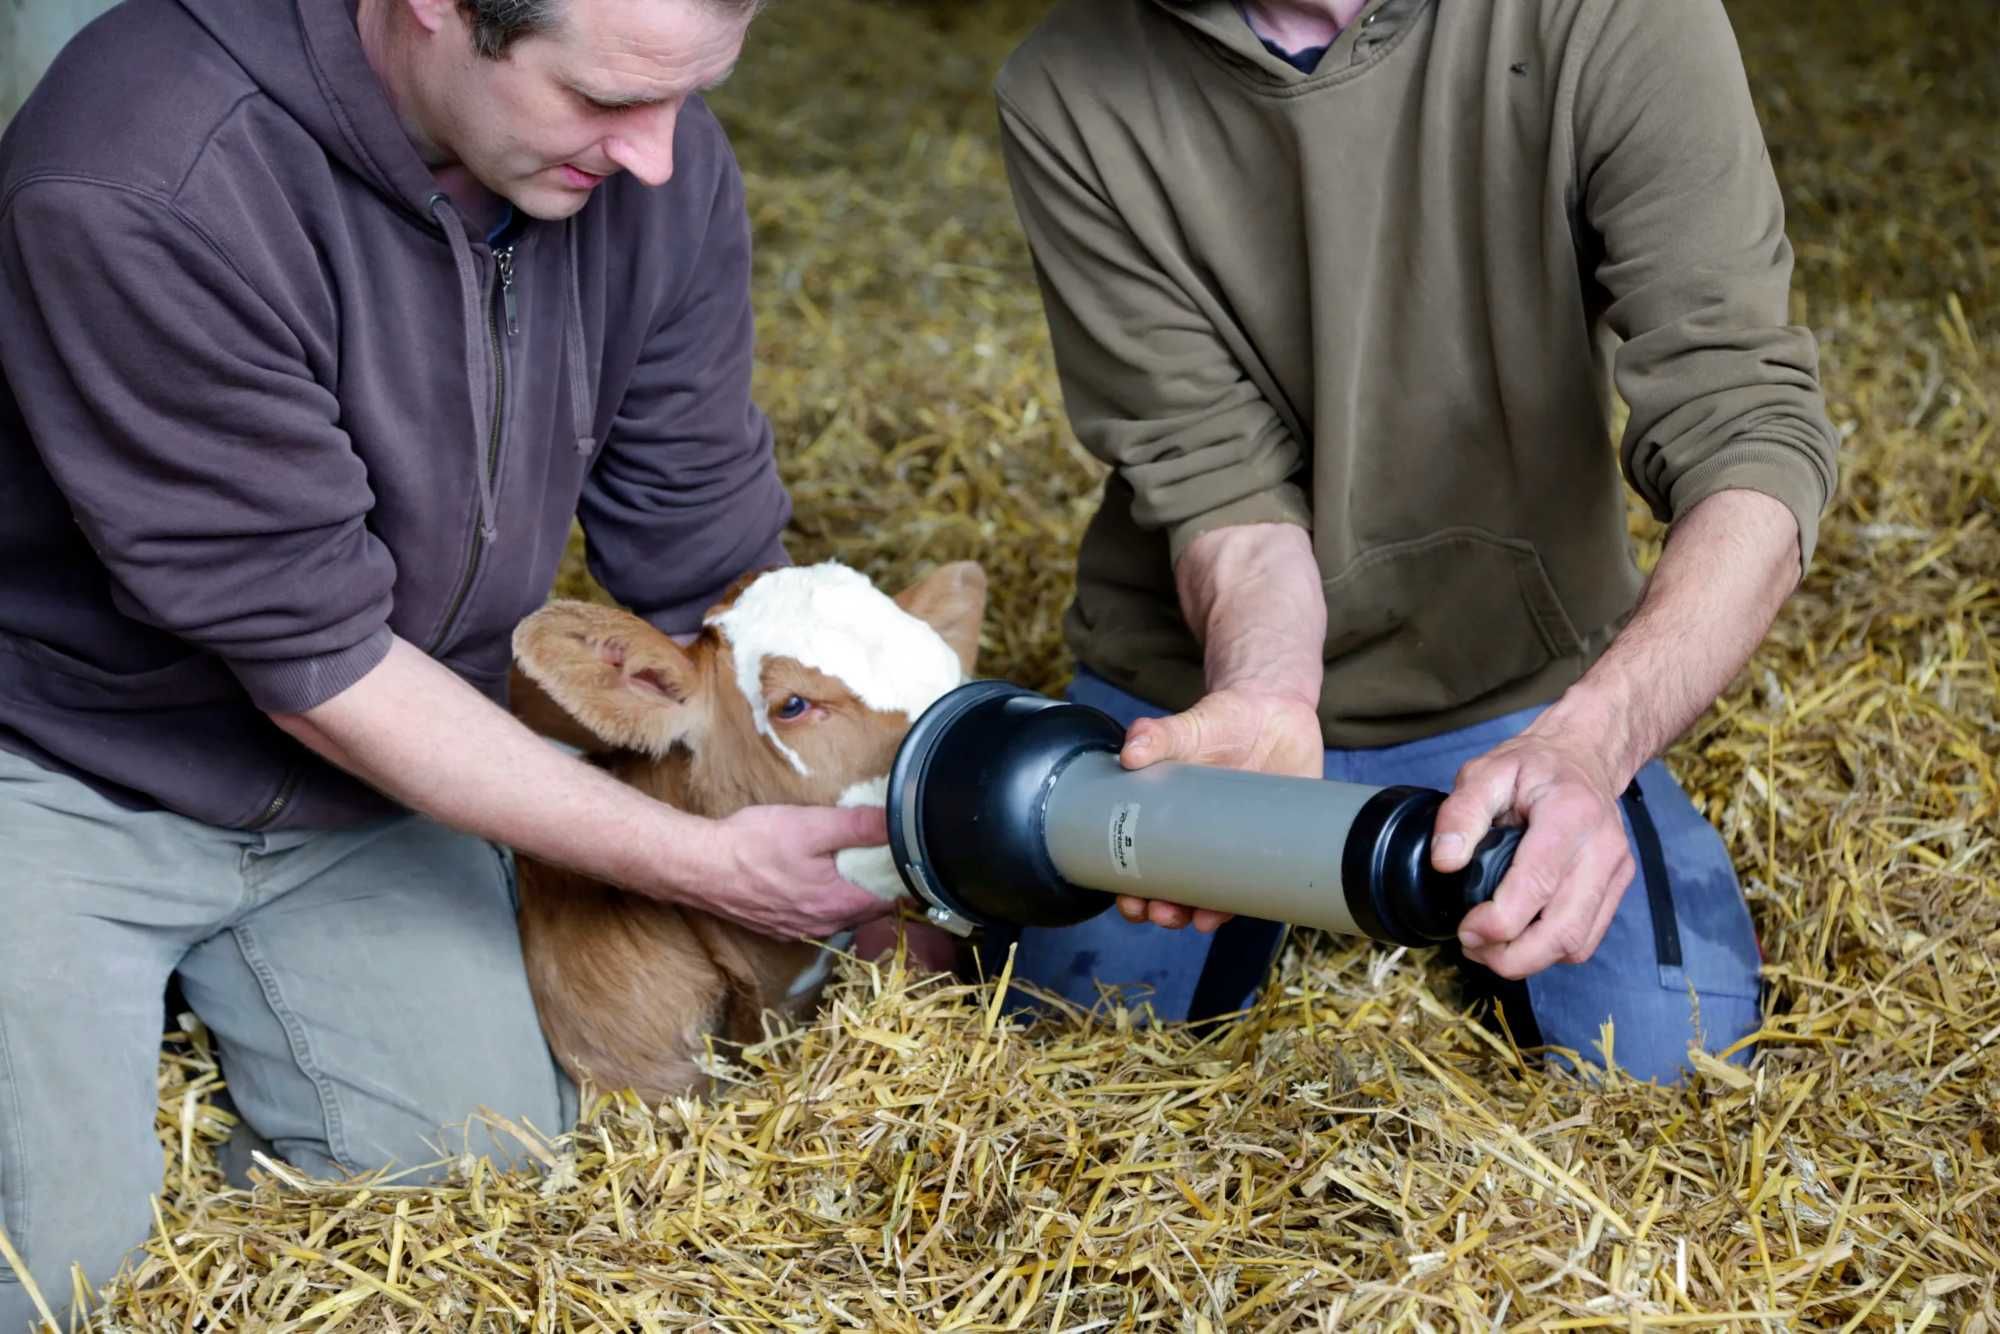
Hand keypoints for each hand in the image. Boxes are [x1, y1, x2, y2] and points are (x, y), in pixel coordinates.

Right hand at [687, 803, 899, 939]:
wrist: (699, 867)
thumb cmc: (753, 845)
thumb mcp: (812, 825)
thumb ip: (858, 826)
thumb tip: (897, 823)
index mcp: (839, 903)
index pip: (892, 900)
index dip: (904, 879)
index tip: (909, 859)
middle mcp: (822, 924)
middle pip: (867, 909)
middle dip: (879, 885)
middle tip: (883, 856)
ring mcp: (798, 929)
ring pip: (840, 914)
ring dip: (850, 893)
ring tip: (851, 864)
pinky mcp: (777, 927)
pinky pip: (813, 916)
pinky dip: (823, 900)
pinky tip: (812, 877)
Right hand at [1114, 686, 1323, 932]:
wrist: (1276, 707)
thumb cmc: (1225, 721)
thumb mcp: (1189, 727)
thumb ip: (1159, 735)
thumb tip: (1130, 750)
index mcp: (1172, 819)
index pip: (1147, 866)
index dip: (1135, 892)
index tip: (1129, 902)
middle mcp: (1205, 839)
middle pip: (1180, 890)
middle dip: (1167, 911)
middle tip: (1161, 912)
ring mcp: (1242, 845)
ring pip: (1221, 894)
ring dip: (1207, 915)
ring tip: (1200, 918)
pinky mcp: (1280, 842)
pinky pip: (1268, 881)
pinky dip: (1257, 899)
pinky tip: (1250, 906)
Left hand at [1432, 726, 1635, 979]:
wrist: (1582, 756)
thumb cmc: (1532, 767)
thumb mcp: (1484, 773)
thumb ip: (1460, 814)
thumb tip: (1445, 861)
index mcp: (1570, 814)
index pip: (1538, 884)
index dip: (1499, 922)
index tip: (1466, 929)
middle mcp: (1602, 847)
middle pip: (1563, 930)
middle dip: (1513, 956)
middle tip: (1472, 947)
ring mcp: (1615, 870)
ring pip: (1578, 944)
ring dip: (1530, 960)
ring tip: (1489, 947)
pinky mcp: (1617, 886)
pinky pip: (1587, 939)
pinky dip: (1550, 950)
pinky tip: (1519, 938)